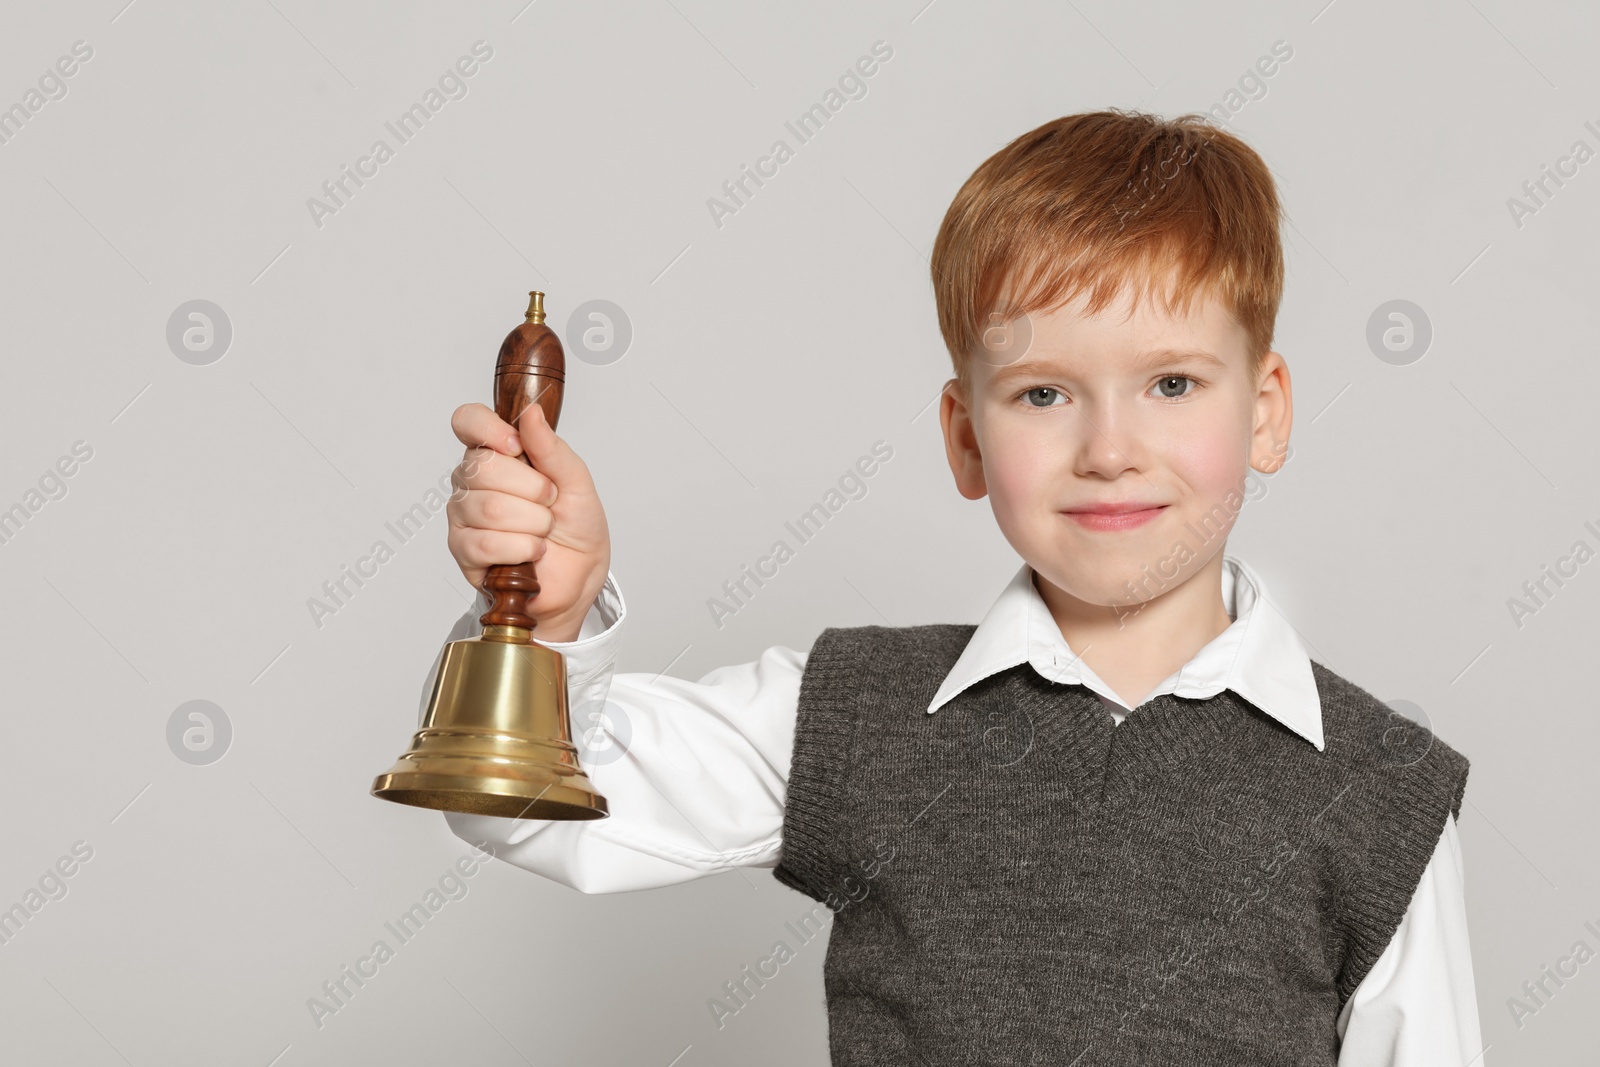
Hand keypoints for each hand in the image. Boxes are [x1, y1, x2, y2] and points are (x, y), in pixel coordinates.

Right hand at [445, 401, 610, 642]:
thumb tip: (531, 412)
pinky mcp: (463, 551)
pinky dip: (522, 548)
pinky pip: (485, 543)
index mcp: (497, 453)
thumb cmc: (576, 526)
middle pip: (483, 467)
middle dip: (532, 489)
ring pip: (489, 508)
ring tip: (544, 531)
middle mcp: (472, 481)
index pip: (468, 421)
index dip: (488, 428)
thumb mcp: (577, 482)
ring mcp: (463, 515)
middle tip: (549, 503)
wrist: (579, 576)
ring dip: (532, 523)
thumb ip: (552, 448)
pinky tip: (533, 552)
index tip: (517, 446)